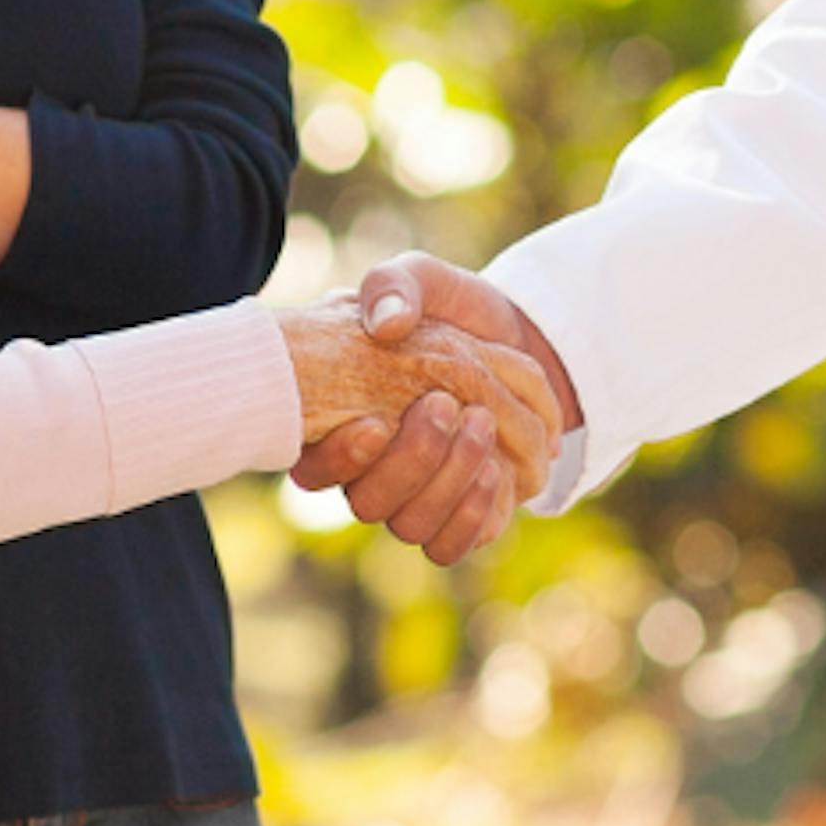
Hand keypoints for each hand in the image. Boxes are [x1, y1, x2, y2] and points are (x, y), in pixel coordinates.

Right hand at [290, 253, 581, 567]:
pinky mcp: (456, 517)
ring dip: (449, 479)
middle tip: (446, 404)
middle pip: (368, 503)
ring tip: (483, 424)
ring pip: (412, 525)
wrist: (512, 339)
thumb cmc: (452, 309)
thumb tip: (389, 324)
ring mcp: (412, 499)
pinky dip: (476, 510)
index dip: (338, 457)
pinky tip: (500, 470)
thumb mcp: (419, 280)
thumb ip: (395, 287)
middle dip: (412, 458)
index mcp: (338, 420)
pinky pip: (453, 544)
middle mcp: (367, 472)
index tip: (374, 423)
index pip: (313, 466)